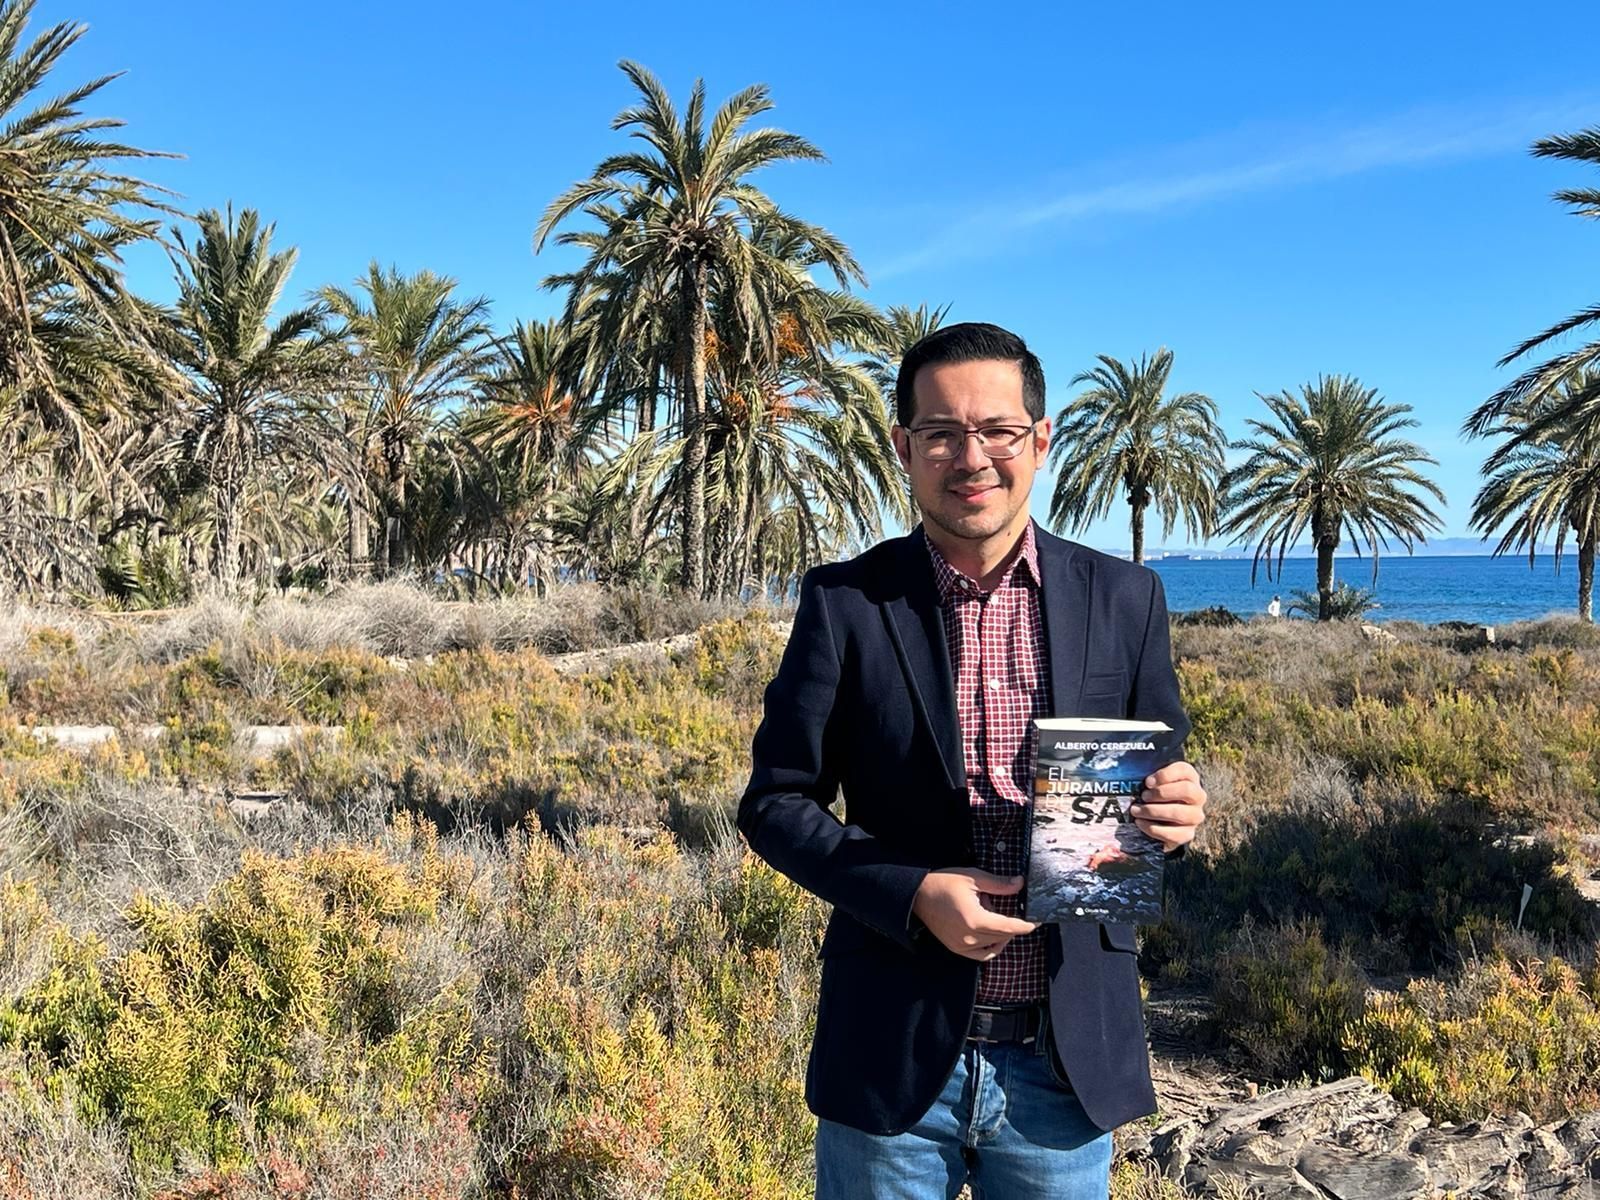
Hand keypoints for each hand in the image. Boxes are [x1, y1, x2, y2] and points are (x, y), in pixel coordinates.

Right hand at [911, 868, 1037, 960]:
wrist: (918, 894)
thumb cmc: (943, 883)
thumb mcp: (973, 878)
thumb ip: (999, 884)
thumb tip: (1019, 883)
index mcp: (975, 920)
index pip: (1009, 927)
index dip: (1026, 925)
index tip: (1037, 921)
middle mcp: (969, 937)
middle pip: (1004, 935)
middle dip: (1010, 922)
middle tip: (999, 902)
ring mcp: (962, 946)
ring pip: (995, 944)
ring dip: (1000, 931)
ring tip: (987, 911)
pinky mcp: (957, 948)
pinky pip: (982, 955)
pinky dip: (992, 947)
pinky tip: (994, 936)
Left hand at [1131, 760, 1206, 851]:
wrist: (1158, 819)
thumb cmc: (1153, 794)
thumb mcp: (1152, 781)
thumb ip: (1146, 775)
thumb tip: (1130, 771)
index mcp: (1189, 777)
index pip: (1184, 770)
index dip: (1165, 775)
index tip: (1147, 782)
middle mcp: (1197, 796)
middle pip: (1186, 790)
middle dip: (1161, 793)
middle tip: (1143, 796)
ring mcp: (1195, 816)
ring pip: (1179, 813)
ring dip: (1153, 811)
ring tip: (1136, 810)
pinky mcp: (1188, 834)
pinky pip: (1174, 834)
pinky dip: (1153, 829)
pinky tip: (1140, 823)